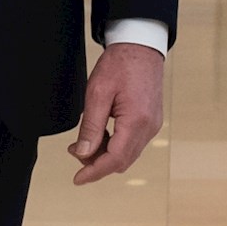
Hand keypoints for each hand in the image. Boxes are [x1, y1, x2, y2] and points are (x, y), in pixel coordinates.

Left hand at [68, 43, 165, 182]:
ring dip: (104, 154)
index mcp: (136, 121)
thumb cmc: (120, 64)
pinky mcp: (151, 121)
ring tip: (83, 142)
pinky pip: (131, 143)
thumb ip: (91, 126)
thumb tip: (83, 153)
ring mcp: (152, 125)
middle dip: (96, 163)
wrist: (141, 46)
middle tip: (74, 150)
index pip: (114, 159)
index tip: (77, 179)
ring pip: (127, 154)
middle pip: (121, 161)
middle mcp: (149, 127)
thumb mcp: (98, 93)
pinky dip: (114, 145)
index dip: (94, 172)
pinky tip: (100, 134)